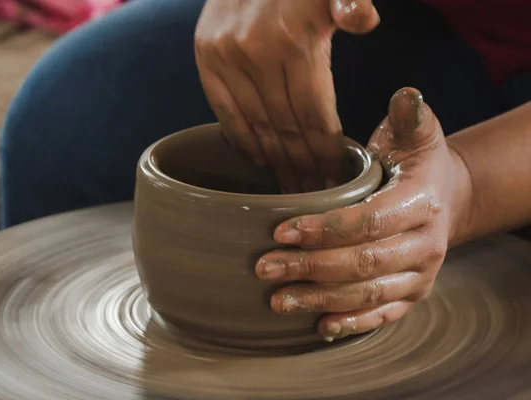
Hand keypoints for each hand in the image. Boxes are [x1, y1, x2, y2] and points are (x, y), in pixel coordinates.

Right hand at [195, 0, 379, 192]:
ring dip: (275, 161)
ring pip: (256, 125)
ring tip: (290, 187)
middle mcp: (256, 53)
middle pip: (286, 126)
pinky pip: (225, 112)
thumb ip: (350, 2)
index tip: (334, 178)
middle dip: (303, 165)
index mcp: (295, 40)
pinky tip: (260, 160)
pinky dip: (243, 140)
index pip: (314, 113)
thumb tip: (366, 22)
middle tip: (314, 193)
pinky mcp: (206, 60)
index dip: (325, 150)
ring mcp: (226, 58)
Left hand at [255, 87, 471, 340]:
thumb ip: (409, 117)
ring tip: (277, 299)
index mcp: (421, 203)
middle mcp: (426, 245)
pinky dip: (351, 323)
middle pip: (362, 263)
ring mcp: (420, 275)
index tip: (281, 231)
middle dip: (310, 267)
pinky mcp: (412, 295)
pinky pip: (383, 314)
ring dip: (320, 299)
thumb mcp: (417, 135)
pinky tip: (319, 326)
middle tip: (265, 267)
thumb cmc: (417, 165)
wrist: (446, 199)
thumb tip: (407, 94)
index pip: (369, 221)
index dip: (325, 229)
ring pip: (368, 294)